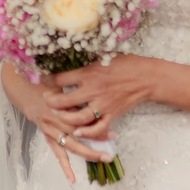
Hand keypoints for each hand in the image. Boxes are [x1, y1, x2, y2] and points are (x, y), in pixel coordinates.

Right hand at [0, 62, 106, 184]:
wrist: (23, 88)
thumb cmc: (45, 81)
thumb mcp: (60, 80)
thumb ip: (74, 89)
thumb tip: (96, 89)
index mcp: (59, 105)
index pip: (81, 119)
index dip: (96, 125)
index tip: (112, 130)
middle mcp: (55, 120)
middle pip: (79, 133)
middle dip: (97, 139)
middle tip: (114, 143)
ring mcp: (50, 130)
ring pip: (71, 145)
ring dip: (88, 153)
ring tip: (104, 158)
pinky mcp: (47, 136)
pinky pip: (57, 153)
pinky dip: (64, 167)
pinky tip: (72, 179)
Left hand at [44, 55, 158, 141]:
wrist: (146, 77)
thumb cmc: (126, 63)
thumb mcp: (104, 56)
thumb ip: (87, 61)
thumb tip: (70, 58)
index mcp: (90, 73)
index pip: (61, 79)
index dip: (49, 79)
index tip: (43, 79)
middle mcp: (94, 90)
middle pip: (64, 100)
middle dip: (51, 101)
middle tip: (46, 100)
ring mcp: (103, 105)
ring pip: (77, 118)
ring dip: (64, 118)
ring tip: (57, 114)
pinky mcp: (112, 115)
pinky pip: (97, 129)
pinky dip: (86, 132)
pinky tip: (77, 132)